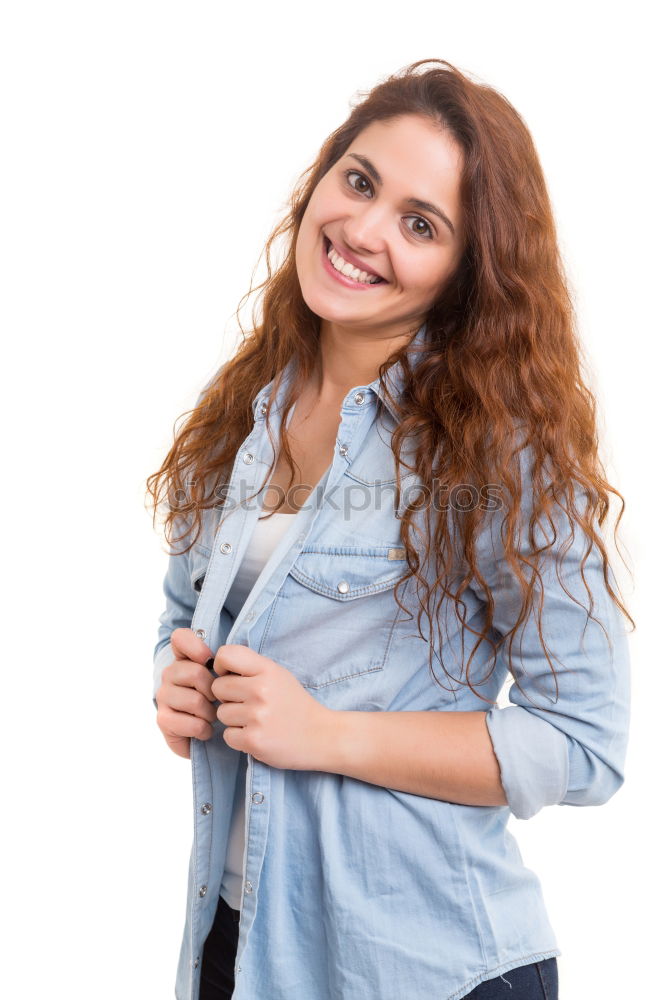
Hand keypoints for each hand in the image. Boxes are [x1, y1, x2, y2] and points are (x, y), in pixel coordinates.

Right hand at [155, 628, 217, 758]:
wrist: (206, 733)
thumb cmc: (219, 700)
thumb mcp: (227, 677)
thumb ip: (227, 661)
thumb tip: (225, 658)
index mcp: (184, 658)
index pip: (180, 638)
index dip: (196, 646)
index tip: (209, 660)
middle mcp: (169, 674)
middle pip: (196, 673)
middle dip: (214, 691)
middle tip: (217, 700)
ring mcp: (163, 696)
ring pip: (195, 700)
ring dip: (210, 713)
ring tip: (211, 717)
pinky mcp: (163, 720)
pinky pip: (192, 723)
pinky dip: (204, 729)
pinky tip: (204, 729)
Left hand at [211, 645, 332, 770]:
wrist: (321, 736)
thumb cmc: (295, 705)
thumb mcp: (278, 676)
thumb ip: (251, 667)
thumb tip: (218, 667)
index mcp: (267, 670)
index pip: (226, 654)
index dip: (221, 666)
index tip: (229, 676)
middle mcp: (261, 690)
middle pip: (218, 687)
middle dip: (228, 697)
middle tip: (247, 704)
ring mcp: (257, 716)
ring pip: (221, 713)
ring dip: (233, 720)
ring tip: (255, 721)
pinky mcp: (254, 740)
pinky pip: (227, 735)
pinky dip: (238, 738)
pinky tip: (256, 735)